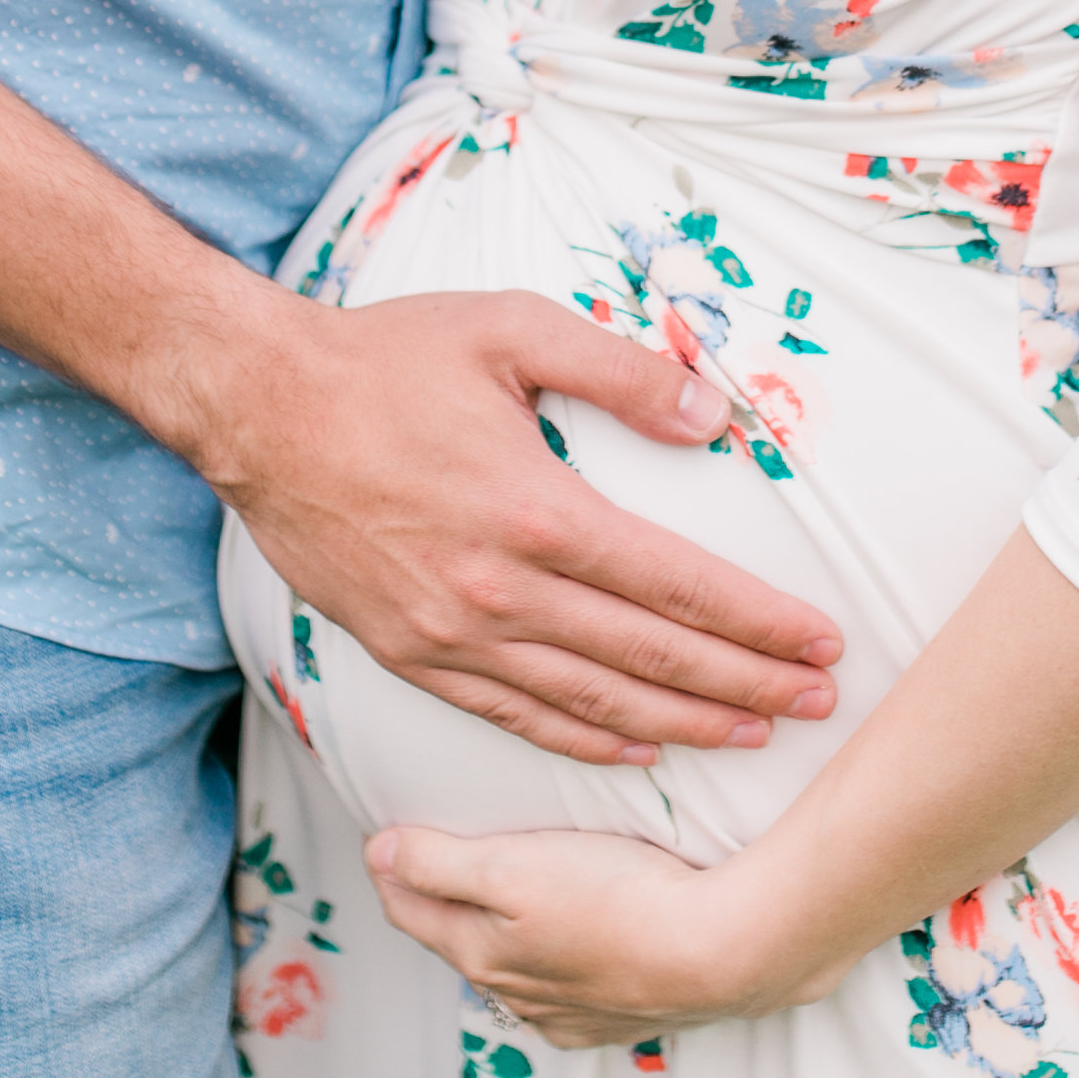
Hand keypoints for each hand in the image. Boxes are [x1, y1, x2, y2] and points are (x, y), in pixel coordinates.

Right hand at [190, 281, 842, 767]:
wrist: (260, 409)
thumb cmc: (387, 359)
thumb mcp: (510, 329)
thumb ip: (619, 370)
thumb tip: (711, 416)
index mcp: (537, 511)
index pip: (676, 584)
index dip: (757, 621)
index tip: (818, 639)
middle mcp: (500, 591)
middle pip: (650, 656)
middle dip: (745, 683)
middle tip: (817, 700)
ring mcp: (452, 635)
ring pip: (591, 701)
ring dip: (680, 723)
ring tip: (753, 732)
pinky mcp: (411, 655)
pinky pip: (514, 715)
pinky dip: (583, 739)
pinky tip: (633, 748)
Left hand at [364, 820, 792, 1047]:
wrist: (720, 952)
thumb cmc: (616, 899)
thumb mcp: (512, 868)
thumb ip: (438, 864)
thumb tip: (376, 853)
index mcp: (480, 955)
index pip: (410, 911)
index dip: (394, 868)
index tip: (387, 834)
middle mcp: (517, 995)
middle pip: (461, 939)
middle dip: (446, 900)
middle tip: (440, 854)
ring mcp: (571, 1014)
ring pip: (517, 966)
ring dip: (507, 932)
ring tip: (513, 892)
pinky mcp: (621, 1017)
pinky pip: (571, 987)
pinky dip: (562, 958)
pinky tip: (580, 940)